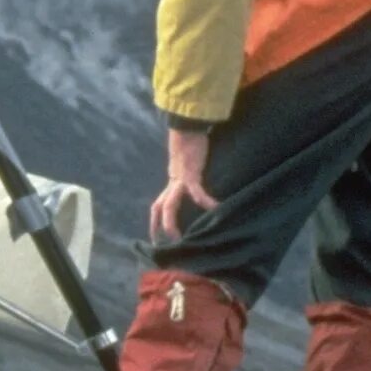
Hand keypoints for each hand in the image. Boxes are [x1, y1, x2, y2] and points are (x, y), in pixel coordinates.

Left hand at [148, 124, 221, 240]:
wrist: (187, 127)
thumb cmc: (190, 143)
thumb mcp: (187, 164)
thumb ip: (188, 174)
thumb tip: (194, 180)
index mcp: (171, 182)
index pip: (158, 204)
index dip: (155, 220)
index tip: (155, 236)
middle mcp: (172, 183)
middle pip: (160, 206)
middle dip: (160, 225)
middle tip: (165, 243)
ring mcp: (179, 180)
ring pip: (170, 205)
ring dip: (171, 222)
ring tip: (179, 237)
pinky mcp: (191, 174)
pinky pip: (197, 192)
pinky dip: (206, 201)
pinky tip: (215, 208)